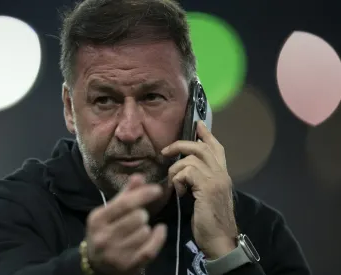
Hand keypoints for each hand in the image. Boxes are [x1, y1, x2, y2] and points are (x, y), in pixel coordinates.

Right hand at [85, 175, 166, 274]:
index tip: (157, 189)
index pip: (124, 204)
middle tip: (139, 218)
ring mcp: (115, 254)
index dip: (143, 195)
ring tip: (139, 230)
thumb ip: (125, 194)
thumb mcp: (109, 212)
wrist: (95, 264)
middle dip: (142, 215)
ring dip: (146, 228)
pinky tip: (159, 230)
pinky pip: (149, 249)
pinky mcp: (127, 266)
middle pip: (137, 218)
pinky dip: (158, 238)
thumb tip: (139, 176)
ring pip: (144, 232)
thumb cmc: (105, 231)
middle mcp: (104, 237)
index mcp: (97, 219)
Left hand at [161, 121, 237, 259]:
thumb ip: (200, 181)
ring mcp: (216, 179)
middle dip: (180, 145)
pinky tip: (178, 193)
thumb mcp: (205, 196)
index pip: (217, 147)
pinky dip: (177, 180)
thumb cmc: (210, 222)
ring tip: (174, 184)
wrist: (219, 240)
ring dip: (175, 170)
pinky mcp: (208, 187)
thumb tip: (185, 170)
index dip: (206, 134)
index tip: (198, 123)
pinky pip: (187, 171)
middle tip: (165, 152)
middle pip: (201, 147)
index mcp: (222, 174)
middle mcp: (222, 173)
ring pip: (190, 158)